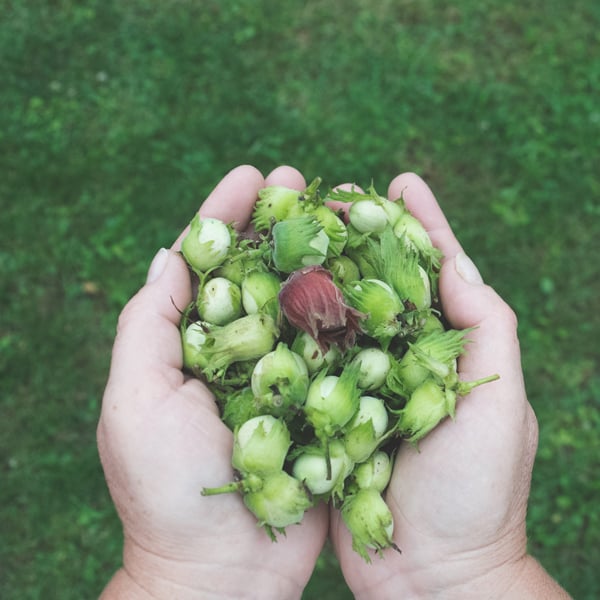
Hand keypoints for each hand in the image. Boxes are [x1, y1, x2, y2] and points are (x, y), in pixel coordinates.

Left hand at [97, 165, 327, 599]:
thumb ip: (149, 324)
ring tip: (340, 215)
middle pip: (259, 273)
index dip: (226, 215)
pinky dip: (350, 312)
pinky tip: (369, 278)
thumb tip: (170, 254)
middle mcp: (237, 352)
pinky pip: (336, 349)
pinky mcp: (319, 403)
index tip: (253, 176)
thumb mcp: (135, 400)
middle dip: (277, 223)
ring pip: (302, 303)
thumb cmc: (164, 490)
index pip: (208, 264)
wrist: (221, 574)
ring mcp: (282, 376)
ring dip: (319, 258)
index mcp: (189, 345)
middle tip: (299, 180)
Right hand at [329, 173, 566, 598]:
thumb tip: (457, 264)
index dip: (420, 223)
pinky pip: (313, 359)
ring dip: (324, 273)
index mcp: (452, 348)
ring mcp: (367, 383)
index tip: (401, 180)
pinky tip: (276, 299)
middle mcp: (407, 358)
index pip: (438, 271)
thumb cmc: (476, 497)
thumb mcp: (498, 408)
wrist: (430, 578)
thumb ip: (486, 333)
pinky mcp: (334, 412)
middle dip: (361, 237)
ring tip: (299, 233)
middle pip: (382, 283)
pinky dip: (298, 327)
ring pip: (343, 315)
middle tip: (332, 198)